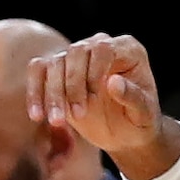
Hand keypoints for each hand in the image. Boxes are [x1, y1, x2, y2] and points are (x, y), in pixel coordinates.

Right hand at [27, 33, 179, 179]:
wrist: (127, 133)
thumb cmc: (141, 120)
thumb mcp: (144, 114)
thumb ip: (133, 98)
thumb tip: (113, 82)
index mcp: (127, 50)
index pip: (103, 48)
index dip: (94, 70)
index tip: (93, 98)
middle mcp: (100, 46)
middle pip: (75, 52)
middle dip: (73, 85)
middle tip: (78, 115)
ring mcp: (77, 57)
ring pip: (54, 63)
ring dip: (53, 93)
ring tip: (58, 122)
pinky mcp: (58, 70)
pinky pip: (38, 72)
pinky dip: (35, 92)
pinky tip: (37, 115)